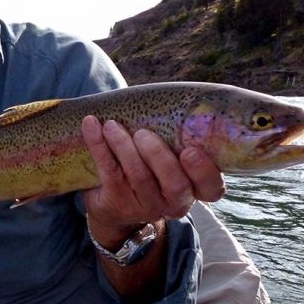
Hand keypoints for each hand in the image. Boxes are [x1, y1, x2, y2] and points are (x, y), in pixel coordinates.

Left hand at [81, 116, 224, 237]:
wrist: (114, 202)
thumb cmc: (149, 165)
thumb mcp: (168, 155)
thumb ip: (177, 136)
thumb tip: (174, 97)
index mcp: (194, 188)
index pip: (212, 188)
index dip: (204, 172)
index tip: (190, 151)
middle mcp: (175, 201)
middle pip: (175, 184)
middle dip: (158, 156)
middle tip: (143, 133)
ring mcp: (147, 205)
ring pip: (139, 176)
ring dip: (123, 146)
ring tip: (111, 125)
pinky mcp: (118, 202)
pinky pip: (110, 172)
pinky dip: (99, 145)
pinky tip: (91, 125)